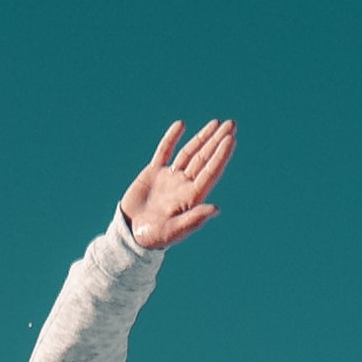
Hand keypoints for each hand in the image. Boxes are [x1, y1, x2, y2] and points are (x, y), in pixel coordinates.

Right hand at [118, 119, 235, 251]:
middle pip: (204, 158)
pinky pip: (164, 151)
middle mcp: (183, 185)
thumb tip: (216, 208)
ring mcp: (170, 178)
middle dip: (217, 141)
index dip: (220, 155)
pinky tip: (181, 125)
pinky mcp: (153, 173)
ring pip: (189, 152)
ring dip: (203, 138)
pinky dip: (172, 138)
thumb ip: (194, 218)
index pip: (210, 172)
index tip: (230, 138)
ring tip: (216, 123)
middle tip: (231, 124)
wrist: (129, 235)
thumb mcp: (174, 231)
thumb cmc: (152, 238)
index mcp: (191, 197)